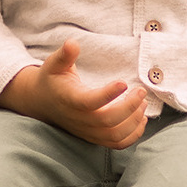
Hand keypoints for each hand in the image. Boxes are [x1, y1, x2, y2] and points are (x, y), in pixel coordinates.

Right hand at [0, 38, 149, 147]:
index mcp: (69, 99)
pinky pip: (117, 143)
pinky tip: (141, 118)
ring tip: (143, 102)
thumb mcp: (55, 64)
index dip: (107, 94)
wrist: (43, 103)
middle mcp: (79, 119)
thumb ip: (65, 54)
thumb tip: (73, 43)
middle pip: (107, 121)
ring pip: (115, 135)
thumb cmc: (53, 79)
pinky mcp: (95, 137)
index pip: (89, 102)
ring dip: (134, 121)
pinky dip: (133, 135)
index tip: (123, 82)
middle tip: (141, 91)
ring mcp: (87, 131)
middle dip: (129, 107)